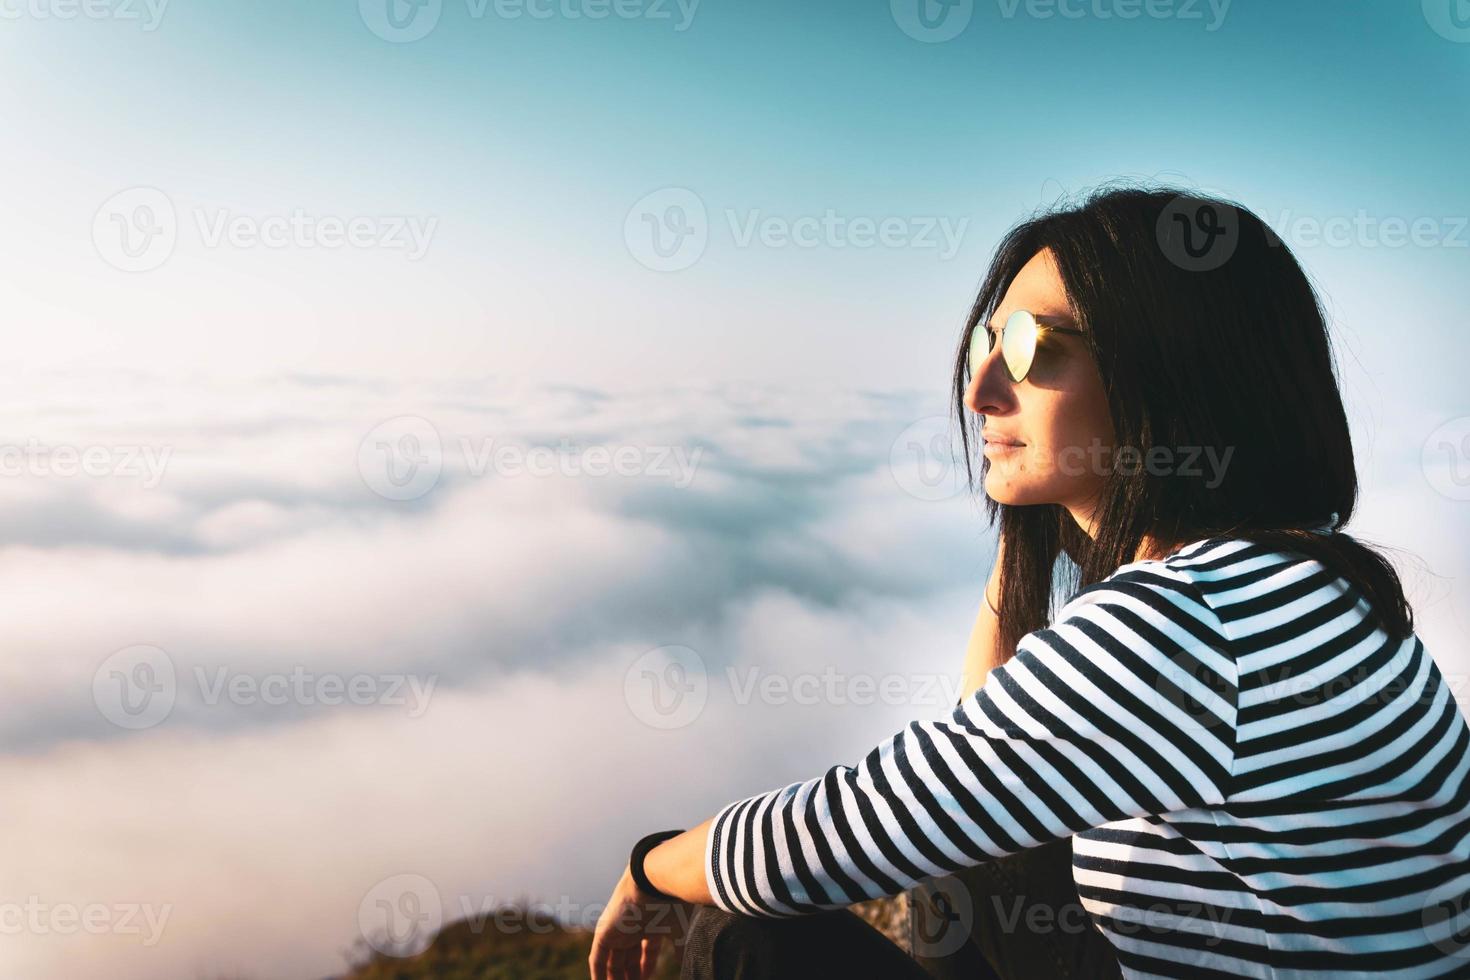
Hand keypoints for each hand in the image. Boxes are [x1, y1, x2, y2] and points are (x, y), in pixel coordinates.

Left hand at [588, 865, 686, 979]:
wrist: (656, 879)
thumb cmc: (673, 901)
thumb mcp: (679, 930)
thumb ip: (681, 949)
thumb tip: (690, 964)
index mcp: (651, 923)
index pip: (646, 951)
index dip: (646, 968)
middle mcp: (633, 926)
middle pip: (628, 957)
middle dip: (632, 976)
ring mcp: (618, 929)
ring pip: (613, 961)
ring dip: (617, 979)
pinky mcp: (604, 932)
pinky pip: (597, 958)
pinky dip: (598, 974)